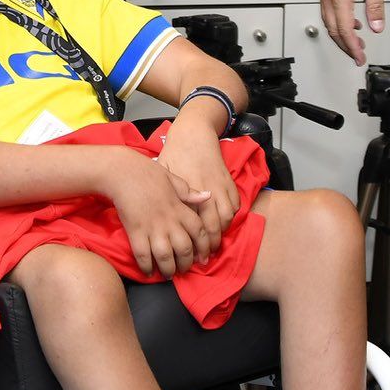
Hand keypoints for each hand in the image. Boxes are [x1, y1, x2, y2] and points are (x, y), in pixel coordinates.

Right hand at [103, 150, 208, 277]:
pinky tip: (148, 271)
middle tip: (184, 269)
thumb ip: (189, 192)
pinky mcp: (135, 231)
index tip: (204, 257)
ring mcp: (152, 227)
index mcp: (180, 207)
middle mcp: (169, 220)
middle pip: (185, 249)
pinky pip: (143, 255)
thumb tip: (207, 196)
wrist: (121, 172)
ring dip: (168, 269)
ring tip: (168, 274)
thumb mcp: (172, 179)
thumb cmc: (146, 172)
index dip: (204, 247)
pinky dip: (146, 267)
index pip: (200, 232)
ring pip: (166, 256)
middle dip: (186, 264)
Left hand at [157, 120, 237, 263]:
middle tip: (204, 258)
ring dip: (221, 233)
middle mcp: (207, 192)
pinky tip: (223, 225)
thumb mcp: (164, 172)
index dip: (194, 242)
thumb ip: (164, 194)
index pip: (195, 224)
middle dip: (210, 245)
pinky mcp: (229, 182)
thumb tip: (154, 216)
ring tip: (213, 245)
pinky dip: (231, 217)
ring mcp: (220, 187)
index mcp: (189, 191)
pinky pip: (235, 205)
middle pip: (213, 226)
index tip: (190, 255)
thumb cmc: (175, 152)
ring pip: (226, 218)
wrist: (195, 132)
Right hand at [319, 0, 384, 63]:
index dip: (352, 47)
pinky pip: (329, 11)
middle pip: (333, 30)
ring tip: (356, 42)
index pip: (345, 29)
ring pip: (329, 22)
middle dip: (345, 45)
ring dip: (341, 35)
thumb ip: (375, 6)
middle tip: (358, 55)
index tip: (360, 57)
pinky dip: (338, 22)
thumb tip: (376, 27)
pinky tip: (352, 23)